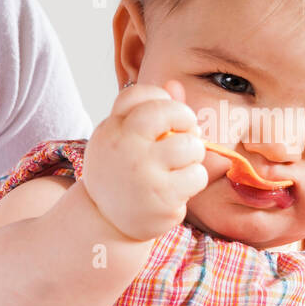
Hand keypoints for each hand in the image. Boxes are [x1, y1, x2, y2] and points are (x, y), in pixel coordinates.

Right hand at [81, 78, 208, 241]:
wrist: (106, 220)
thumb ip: (148, 110)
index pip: (142, 95)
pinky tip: (178, 188)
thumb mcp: (123, 137)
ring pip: (192, 146)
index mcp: (113, 128)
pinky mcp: (162, 199)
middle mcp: (126, 148)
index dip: (164, 101)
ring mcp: (144, 174)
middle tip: (185, 135)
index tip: (166, 116)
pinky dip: (194, 180)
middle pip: (172, 113)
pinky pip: (198, 176)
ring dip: (193, 155)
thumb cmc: (121, 170)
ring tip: (179, 165)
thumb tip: (175, 85)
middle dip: (187, 120)